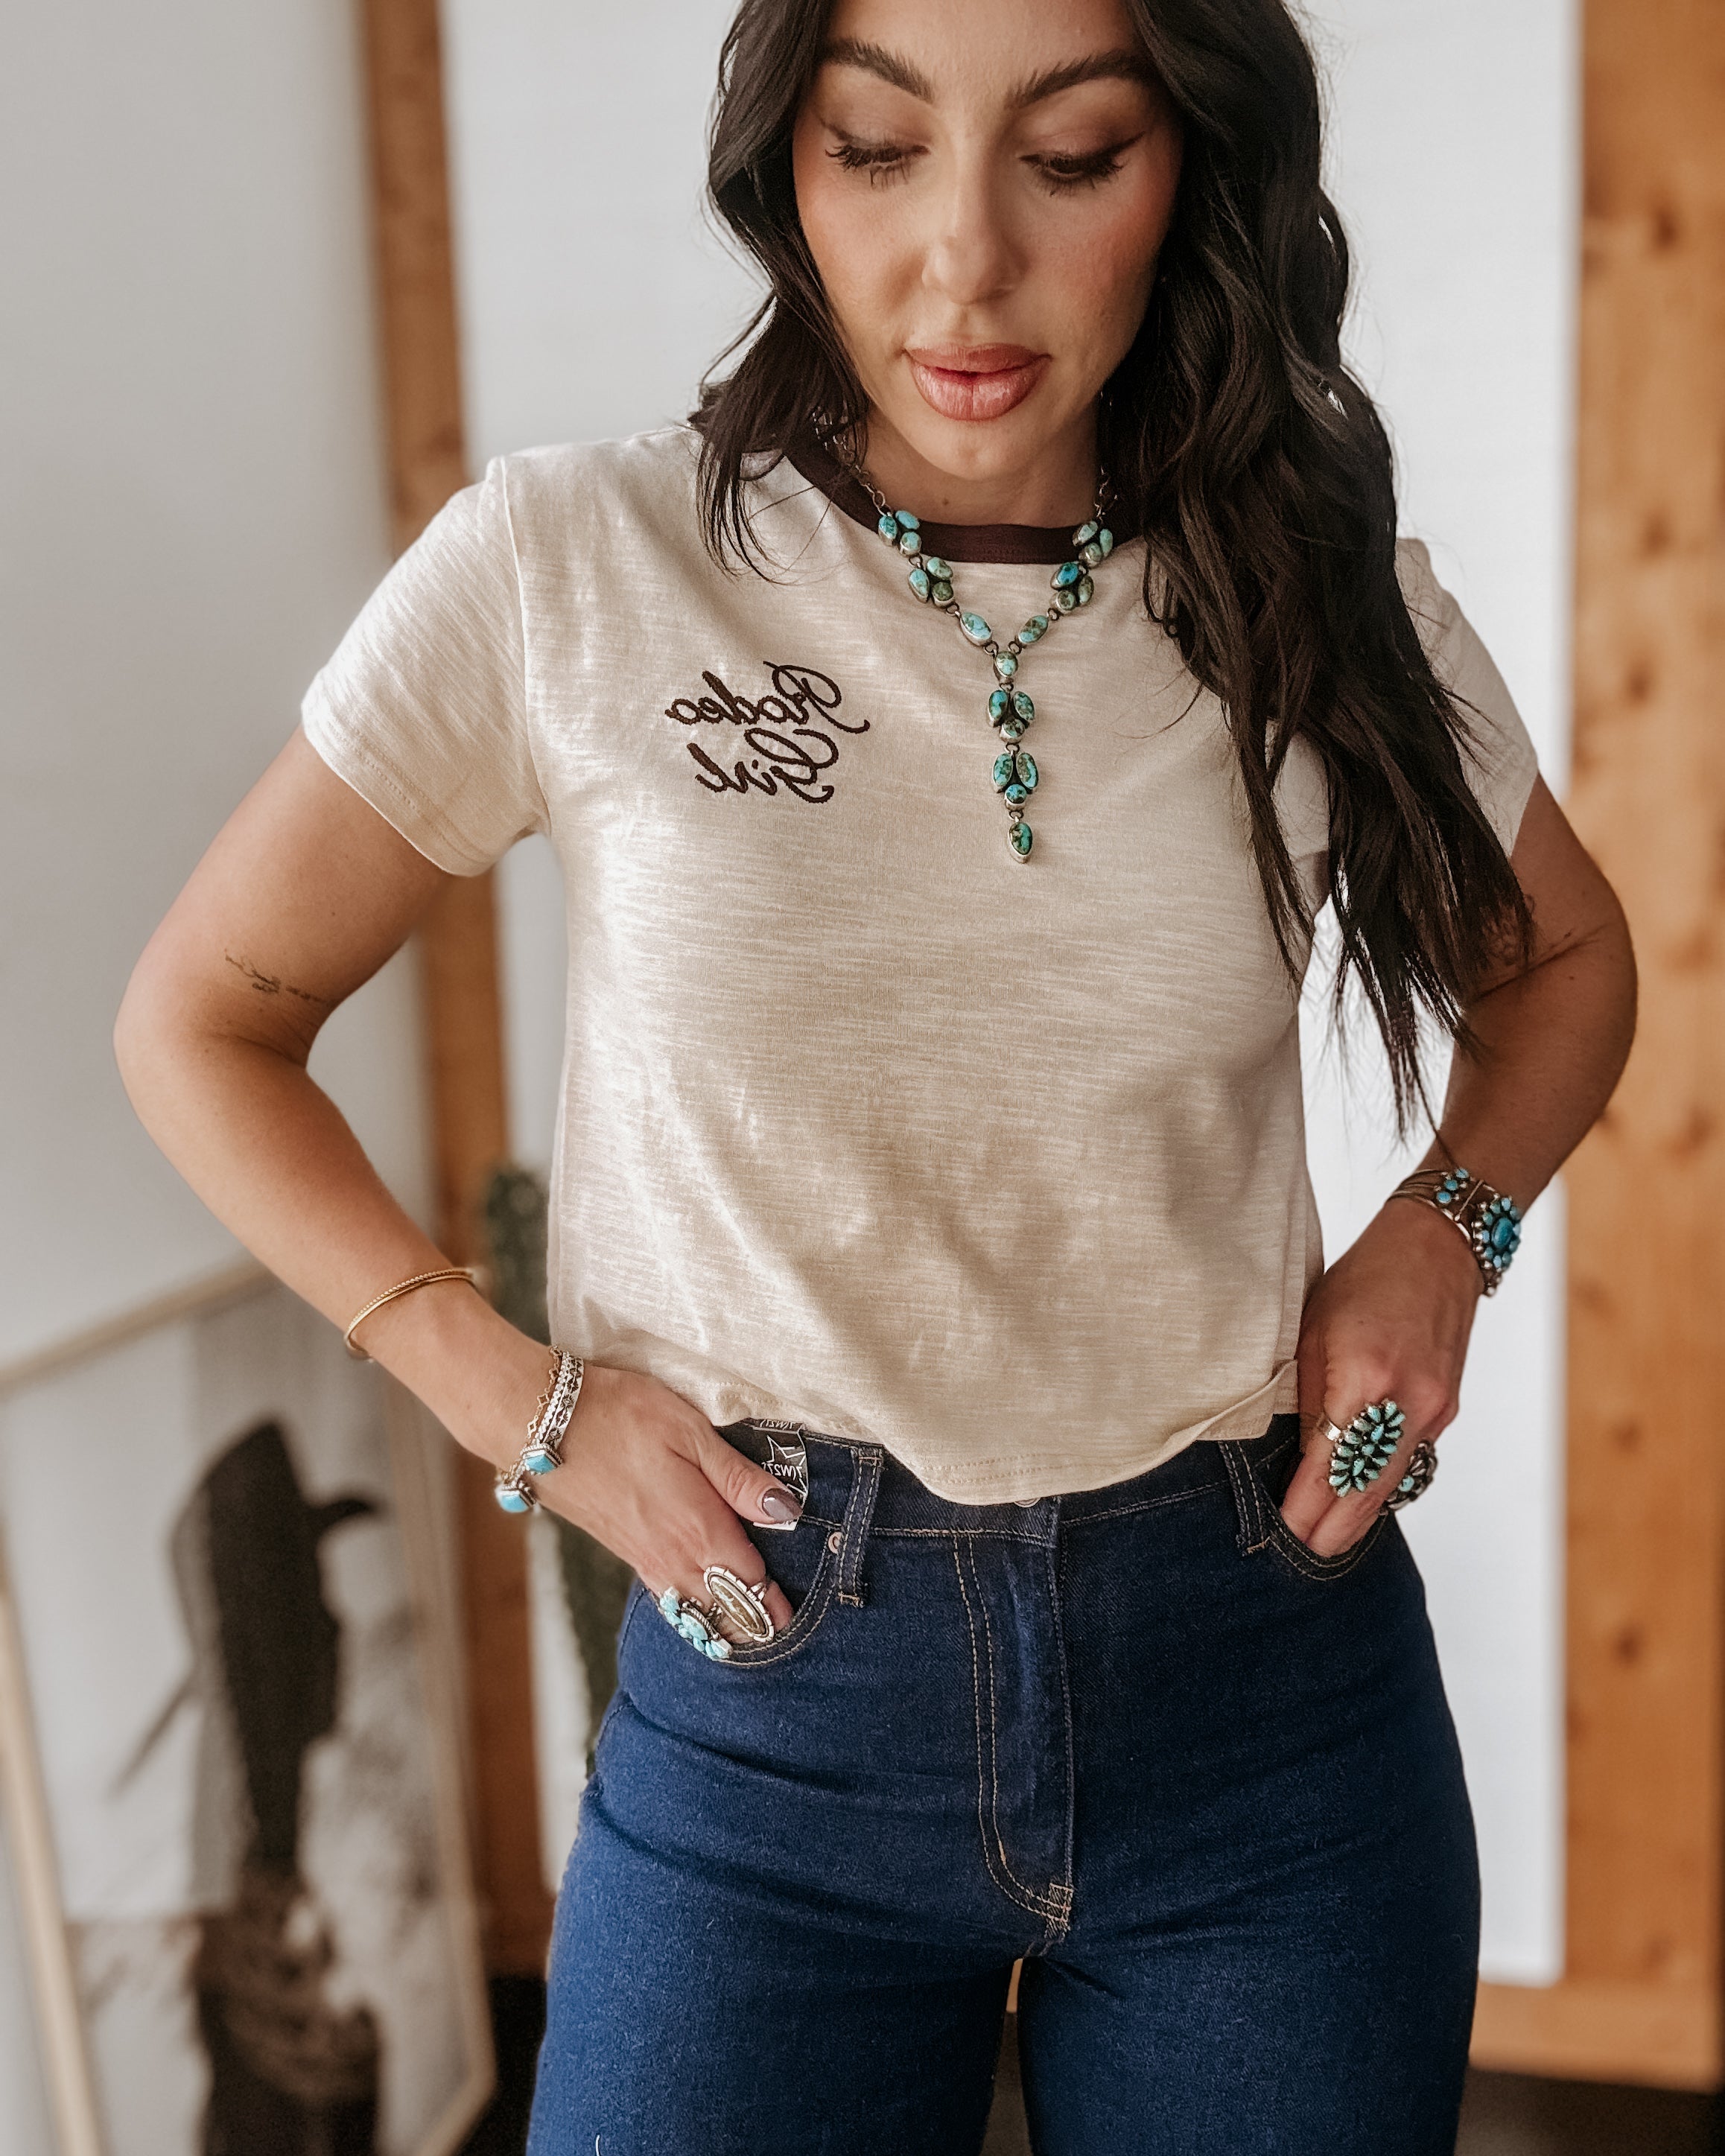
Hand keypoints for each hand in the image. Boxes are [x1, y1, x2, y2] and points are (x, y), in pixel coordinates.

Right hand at [531, 1363, 799, 1634]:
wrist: (543, 1424)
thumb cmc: (620, 1415)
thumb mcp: (691, 1432)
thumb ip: (739, 1478)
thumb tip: (786, 1511)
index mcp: (699, 1528)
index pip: (747, 1583)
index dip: (773, 1604)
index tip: (792, 1619)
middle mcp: (672, 1554)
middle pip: (720, 1607)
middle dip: (750, 1622)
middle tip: (777, 1631)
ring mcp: (642, 1557)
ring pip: (689, 1609)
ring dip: (718, 1622)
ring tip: (744, 1631)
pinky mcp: (622, 1549)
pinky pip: (663, 1595)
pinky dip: (686, 1610)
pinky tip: (692, 1606)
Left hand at [1282, 1197, 1482, 1555]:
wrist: (1440, 1248)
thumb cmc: (1366, 1277)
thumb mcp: (1314, 1325)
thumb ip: (1306, 1393)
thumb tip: (1290, 1451)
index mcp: (1364, 1377)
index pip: (1329, 1465)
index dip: (1304, 1507)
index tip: (1281, 1534)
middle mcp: (1408, 1402)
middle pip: (1367, 1490)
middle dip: (1332, 1529)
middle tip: (1298, 1557)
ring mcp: (1433, 1410)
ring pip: (1392, 1482)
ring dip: (1358, 1515)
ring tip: (1322, 1540)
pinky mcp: (1445, 1410)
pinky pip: (1409, 1459)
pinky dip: (1382, 1484)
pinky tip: (1358, 1500)